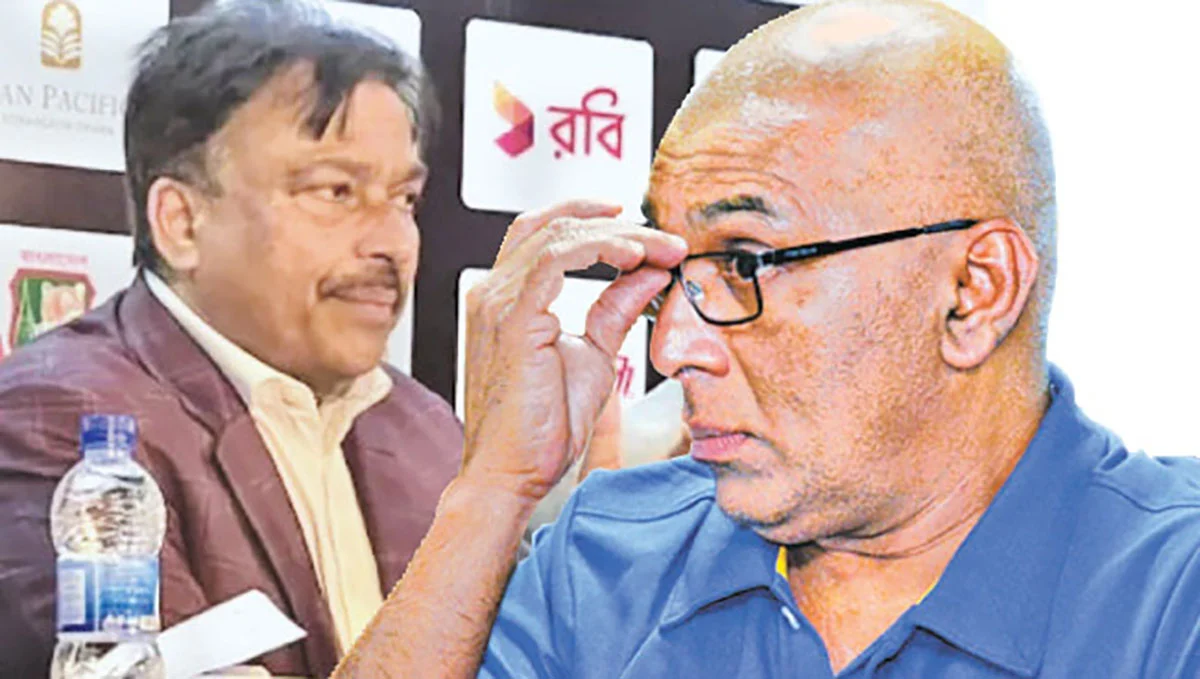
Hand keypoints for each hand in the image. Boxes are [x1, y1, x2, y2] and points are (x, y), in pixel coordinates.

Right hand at [461, 201, 686, 500]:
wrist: (512, 474)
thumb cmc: (542, 428)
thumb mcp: (594, 356)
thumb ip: (615, 310)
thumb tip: (649, 274)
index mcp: (506, 298)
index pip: (546, 233)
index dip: (594, 220)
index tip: (646, 233)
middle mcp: (493, 291)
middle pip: (554, 225)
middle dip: (618, 224)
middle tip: (667, 241)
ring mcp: (498, 301)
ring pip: (559, 234)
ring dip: (618, 234)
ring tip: (659, 248)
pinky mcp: (512, 317)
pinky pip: (556, 258)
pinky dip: (599, 248)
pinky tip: (633, 257)